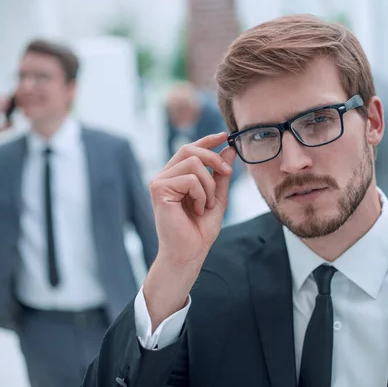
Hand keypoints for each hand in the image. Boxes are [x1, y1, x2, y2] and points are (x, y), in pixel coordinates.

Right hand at [143, 132, 236, 327]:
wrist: (190, 252)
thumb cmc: (200, 230)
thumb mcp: (217, 197)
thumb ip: (221, 175)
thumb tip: (229, 149)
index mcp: (176, 176)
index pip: (190, 149)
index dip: (207, 140)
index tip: (226, 136)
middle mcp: (164, 175)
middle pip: (190, 150)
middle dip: (214, 158)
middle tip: (228, 172)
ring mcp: (159, 181)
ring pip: (193, 163)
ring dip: (209, 184)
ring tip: (206, 204)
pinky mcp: (158, 189)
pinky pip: (189, 178)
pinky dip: (201, 194)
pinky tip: (197, 209)